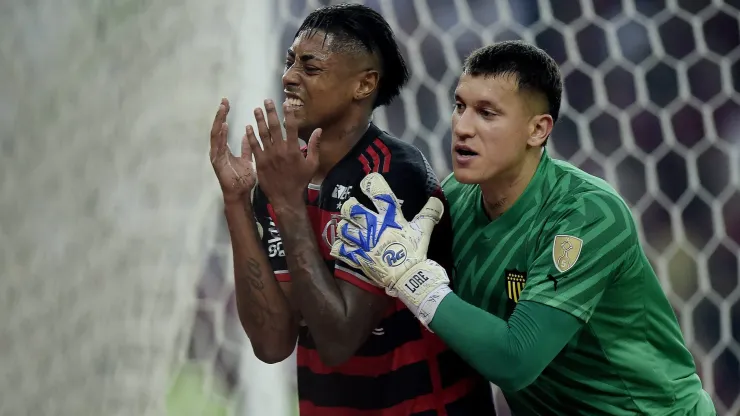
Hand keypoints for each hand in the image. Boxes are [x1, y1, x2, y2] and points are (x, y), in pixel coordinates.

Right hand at [209, 98, 256, 203]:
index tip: (227, 103)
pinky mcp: (217, 161)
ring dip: (219, 121)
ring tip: (223, 108)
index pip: (223, 129)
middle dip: (220, 114)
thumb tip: (248, 135)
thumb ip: (247, 148)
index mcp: (224, 149)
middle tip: (224, 101)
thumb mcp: (247, 160)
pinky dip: (221, 135)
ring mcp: (216, 155)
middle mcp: (218, 150)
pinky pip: (218, 146)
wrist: (240, 194)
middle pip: (218, 128)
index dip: (224, 116)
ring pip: (216, 134)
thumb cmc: (243, 179)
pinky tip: (224, 125)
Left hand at [246, 99, 321, 208]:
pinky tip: (248, 127)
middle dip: (271, 112)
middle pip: (274, 127)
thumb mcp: (312, 164)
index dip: (288, 114)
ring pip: (262, 134)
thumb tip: (319, 130)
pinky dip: (250, 136)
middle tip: (267, 101)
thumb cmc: (300, 181)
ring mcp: (268, 155)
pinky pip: (254, 146)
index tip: (285, 103)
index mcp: (293, 149)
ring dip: (259, 120)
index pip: (290, 127)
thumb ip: (315, 146)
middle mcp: (280, 149)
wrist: (286, 197)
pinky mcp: (259, 162)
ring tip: (256, 109)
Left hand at [329, 173, 451, 325]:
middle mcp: (373, 226)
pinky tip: (342, 245)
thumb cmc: (415, 253)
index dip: (370, 183)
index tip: (367, 182)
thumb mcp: (423, 230)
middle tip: (352, 210)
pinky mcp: (357, 257)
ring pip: (343, 227)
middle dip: (349, 207)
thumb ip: (429, 213)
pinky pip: (340, 248)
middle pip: (352, 209)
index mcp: (390, 217)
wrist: (408, 278)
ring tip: (348, 229)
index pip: (379, 192)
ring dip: (344, 227)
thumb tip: (437, 199)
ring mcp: (363, 242)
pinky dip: (339, 246)